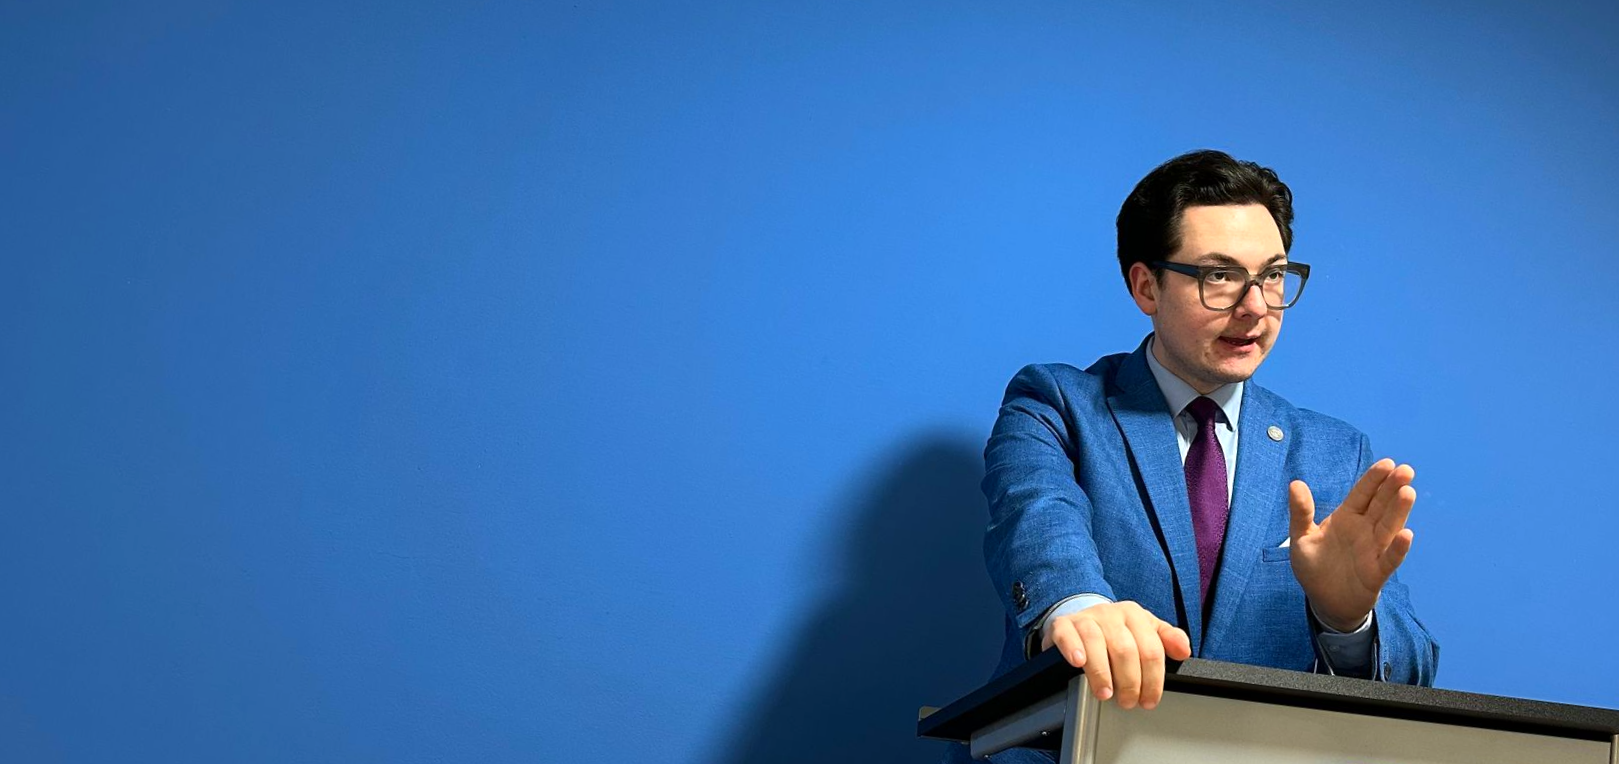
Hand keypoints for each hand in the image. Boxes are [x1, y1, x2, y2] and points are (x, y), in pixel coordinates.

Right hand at [1040, 601, 1191, 709]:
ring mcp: (1086, 618)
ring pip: (1096, 642)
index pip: (1151, 649)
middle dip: (1129, 682)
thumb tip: (1184, 650)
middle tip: (1128, 701)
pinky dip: (1073, 649)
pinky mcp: (1064, 625)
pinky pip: (1067, 634)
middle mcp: (1111, 614)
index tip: (1149, 699)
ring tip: (1106, 693)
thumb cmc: (1117, 631)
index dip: (1153, 680)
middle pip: (1125, 649)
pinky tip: (1078, 663)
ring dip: (1102, 673)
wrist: (1083, 619)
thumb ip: (1168, 640)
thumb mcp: (1146, 632)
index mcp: (1135, 615)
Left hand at [1288, 458, 1416, 630]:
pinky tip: (1406, 535)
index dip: (1374, 479)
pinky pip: (1389, 559)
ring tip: (1408, 492)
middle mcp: (1364, 530)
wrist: (1324, 601)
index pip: (1363, 494)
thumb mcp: (1301, 538)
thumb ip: (1300, 512)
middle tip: (1406, 470)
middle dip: (1392, 488)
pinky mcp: (1376, 573)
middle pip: (1380, 505)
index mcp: (1347, 517)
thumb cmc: (1314, 566)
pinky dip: (1398, 548)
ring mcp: (1372, 550)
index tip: (1387, 463)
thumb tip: (1295, 483)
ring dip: (1399, 511)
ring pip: (1389, 527)